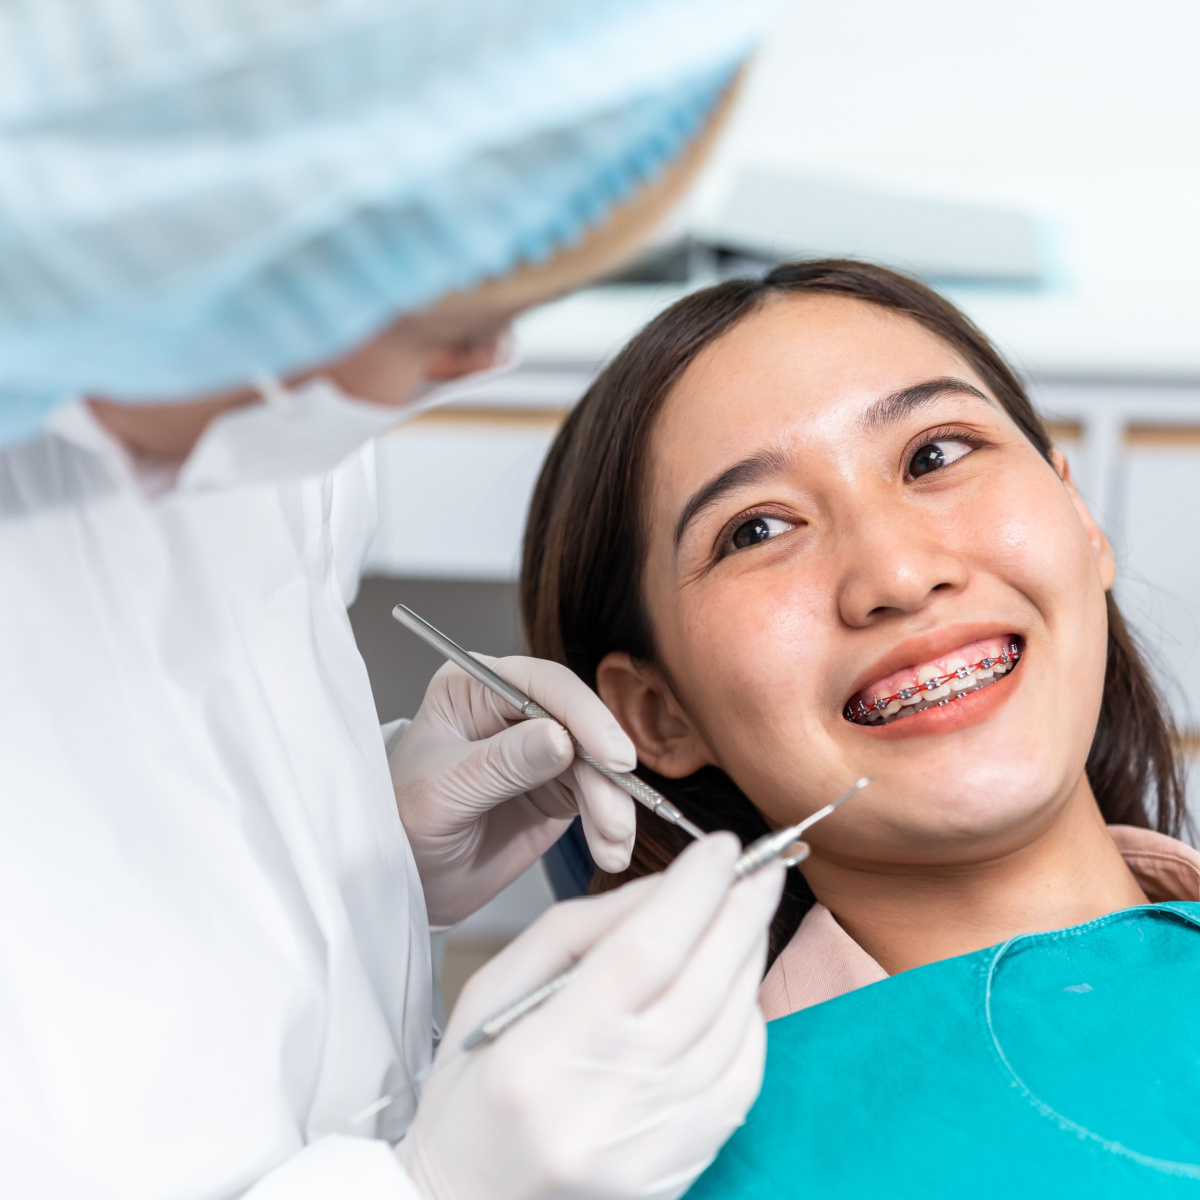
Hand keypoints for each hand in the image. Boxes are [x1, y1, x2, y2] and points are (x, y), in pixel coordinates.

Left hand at [390, 656, 638, 925]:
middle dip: (606, 772)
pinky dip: (611, 824)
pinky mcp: (558, 787)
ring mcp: (540, 748)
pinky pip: (598, 796)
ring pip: (597, 764)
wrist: (404, 879)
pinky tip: (611, 850)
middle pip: (580, 723)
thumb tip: (562, 739)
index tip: (613, 756)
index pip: (542, 685)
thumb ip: (502, 763)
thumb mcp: (444, 792)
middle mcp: (512, 710)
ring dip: (613, 804)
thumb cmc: (402, 824)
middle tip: (617, 814)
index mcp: (475, 688)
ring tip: (613, 845)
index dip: (584, 716)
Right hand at [397, 835, 782, 1199]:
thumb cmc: (472, 1096)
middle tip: (763, 864)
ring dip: (750, 960)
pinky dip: (750, 1024)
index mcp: (539, 1055)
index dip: (693, 891)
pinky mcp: (677, 1169)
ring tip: (749, 915)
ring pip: (731, 1030)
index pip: (641, 952)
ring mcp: (647, 1146)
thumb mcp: (496, 990)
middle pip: (701, 985)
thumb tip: (662, 888)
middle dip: (741, 911)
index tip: (721, 847)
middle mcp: (600, 1106)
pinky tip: (739, 988)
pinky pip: (740, 1082)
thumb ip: (577, 930)